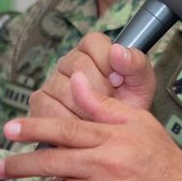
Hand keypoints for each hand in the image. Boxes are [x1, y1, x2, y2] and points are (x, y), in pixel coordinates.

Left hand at [0, 72, 181, 180]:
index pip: (63, 128)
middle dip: (20, 164)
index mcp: (111, 137)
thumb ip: (103, 105)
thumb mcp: (139, 122)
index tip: (8, 128)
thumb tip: (76, 82)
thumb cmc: (162, 160)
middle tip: (0, 167)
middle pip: (51, 161)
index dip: (32, 127)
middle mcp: (104, 164)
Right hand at [30, 33, 157, 121]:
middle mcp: (69, 61)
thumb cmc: (128, 106)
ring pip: (64, 90)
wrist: (115, 137)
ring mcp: (52, 81)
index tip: (119, 81)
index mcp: (93, 49)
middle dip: (100, 92)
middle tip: (111, 104)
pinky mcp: (40, 101)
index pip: (93, 43)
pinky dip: (69, 121)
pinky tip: (82, 127)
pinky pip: (49, 108)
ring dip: (86, 110)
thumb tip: (117, 51)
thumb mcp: (141, 84)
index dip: (108, 64)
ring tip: (100, 119)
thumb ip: (135, 64)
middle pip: (78, 67)